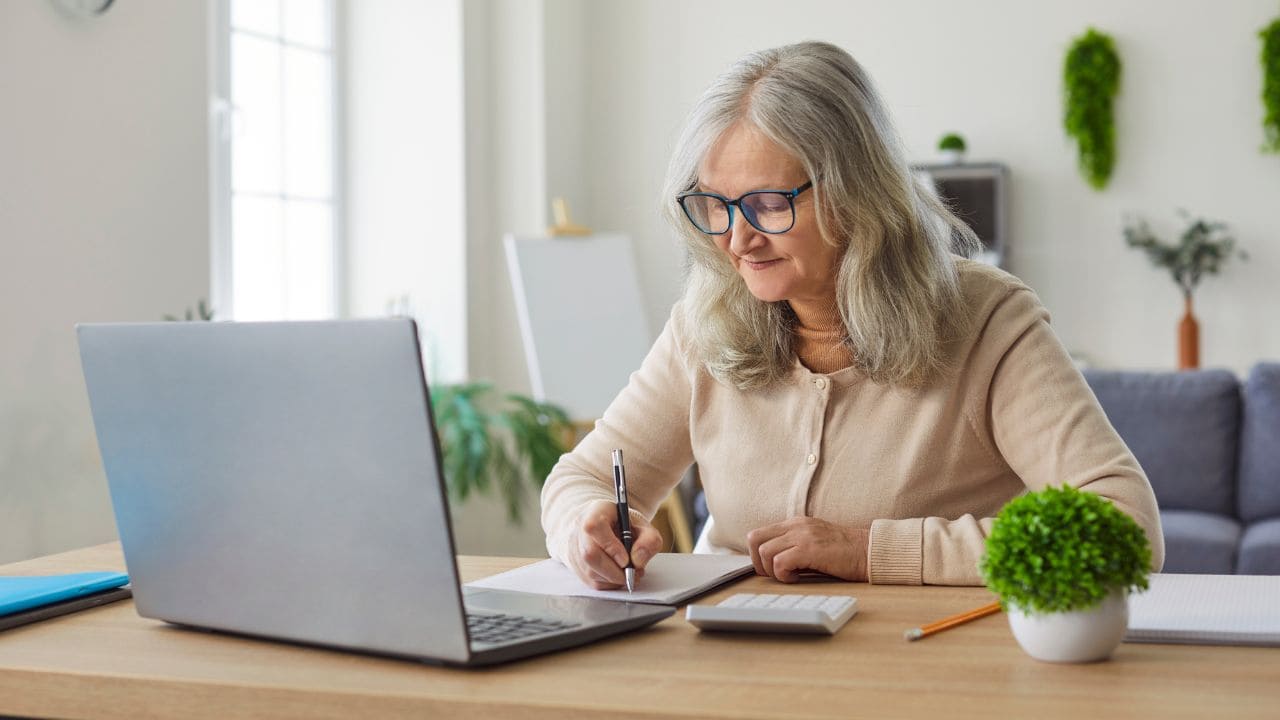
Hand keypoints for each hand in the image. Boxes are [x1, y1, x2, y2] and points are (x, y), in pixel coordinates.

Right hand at [564, 500, 663, 589]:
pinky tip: (617, 576)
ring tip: (629, 573)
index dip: (610, 546)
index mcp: (595, 512)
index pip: (595, 527)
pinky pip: (589, 581)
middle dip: (615, 571)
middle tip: (633, 574)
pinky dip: (608, 583)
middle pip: (589, 555)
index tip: (626, 560)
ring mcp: (573, 547)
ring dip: (613, 579)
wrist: (602, 525)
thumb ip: (649, 540)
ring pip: (589, 572)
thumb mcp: (642, 525)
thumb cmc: (622, 525)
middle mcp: (578, 529)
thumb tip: (638, 561)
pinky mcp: (573, 564)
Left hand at [746, 517, 869, 582]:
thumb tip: (769, 564)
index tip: (768, 569)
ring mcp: (802, 535)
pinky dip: (784, 575)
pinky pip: (780, 562)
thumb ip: (792, 547)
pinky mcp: (810, 549)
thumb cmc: (844, 553)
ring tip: (791, 576)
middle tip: (774, 575)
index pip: (758, 534)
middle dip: (758, 562)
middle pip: (754, 539)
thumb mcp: (813, 543)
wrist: (869, 552)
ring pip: (765, 552)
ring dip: (772, 570)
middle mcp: (796, 526)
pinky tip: (798, 578)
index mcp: (795, 523)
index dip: (756, 555)